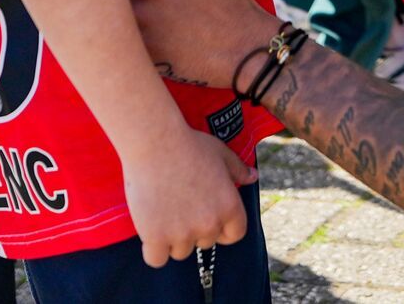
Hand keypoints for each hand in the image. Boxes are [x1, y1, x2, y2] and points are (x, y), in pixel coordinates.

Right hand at [124, 125, 255, 267]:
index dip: (223, 229)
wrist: (155, 142)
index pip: (235, 234)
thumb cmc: (188, 144)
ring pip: (180, 251)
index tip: (208, 219)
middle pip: (205, 243)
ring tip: (164, 212)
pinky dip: (154, 250)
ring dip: (173, 239)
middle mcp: (209, 224)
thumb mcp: (221, 153)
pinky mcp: (156, 237)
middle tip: (180, 206)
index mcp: (230, 206)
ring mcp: (182, 233)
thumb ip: (238, 169)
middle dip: (195, 229)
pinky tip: (150, 232)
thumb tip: (253, 177)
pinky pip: (156, 259)